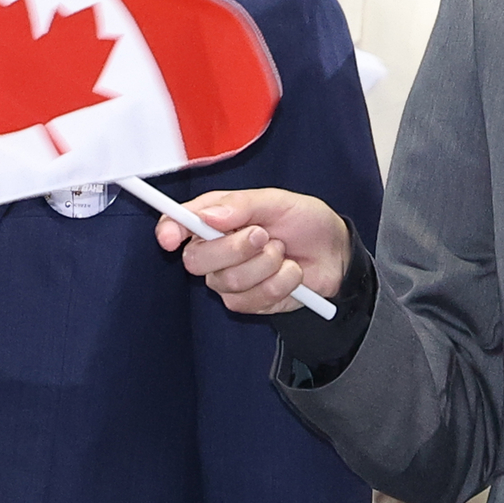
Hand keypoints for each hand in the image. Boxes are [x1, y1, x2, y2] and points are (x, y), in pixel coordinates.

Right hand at [160, 188, 348, 316]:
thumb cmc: (303, 221)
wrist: (335, 253)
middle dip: (233, 248)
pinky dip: (280, 283)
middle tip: (262, 235)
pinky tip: (291, 272)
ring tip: (283, 252)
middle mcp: (215, 251)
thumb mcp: (277, 200)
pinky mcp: (248, 302)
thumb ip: (240, 205)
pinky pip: (253, 299)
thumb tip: (207, 216)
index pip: (176, 224)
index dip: (168, 230)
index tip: (171, 236)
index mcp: (214, 219)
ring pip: (229, 281)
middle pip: (195, 261)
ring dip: (266, 264)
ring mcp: (229, 280)